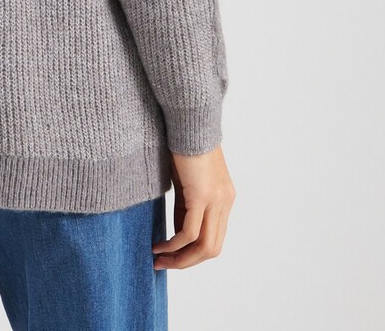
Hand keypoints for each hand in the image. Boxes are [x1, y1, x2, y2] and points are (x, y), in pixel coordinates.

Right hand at [151, 144, 234, 268]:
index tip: (172, 255)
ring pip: (204, 246)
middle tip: (164, 265)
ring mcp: (216, 200)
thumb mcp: (186, 181)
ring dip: (181, 259)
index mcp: (224, 198)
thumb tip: (178, 233)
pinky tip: (159, 246)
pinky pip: (189, 232)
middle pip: (212, 249)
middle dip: (187, 262)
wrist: (188, 119)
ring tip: (160, 261)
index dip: (193, 252)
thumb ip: (186, 206)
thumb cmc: (183, 144)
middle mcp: (225, 202)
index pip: (214, 238)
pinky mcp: (202, 195)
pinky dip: (174, 245)